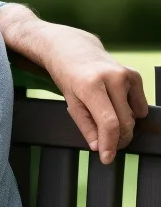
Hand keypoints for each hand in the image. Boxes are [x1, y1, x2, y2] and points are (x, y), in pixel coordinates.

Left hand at [44, 34, 147, 163]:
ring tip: (103, 114)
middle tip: (106, 143)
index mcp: (91, 85)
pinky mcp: (134, 74)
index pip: (108, 122)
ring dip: (122, 124)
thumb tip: (99, 147)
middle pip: (125, 122)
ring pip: (133, 116)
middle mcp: (111, 78)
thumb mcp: (70, 101)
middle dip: (117, 138)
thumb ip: (85, 126)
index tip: (106, 158)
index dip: (109, 144)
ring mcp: (125, 74)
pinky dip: (129, 110)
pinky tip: (113, 101)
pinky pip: (139, 104)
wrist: (72, 48)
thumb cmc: (67, 75)